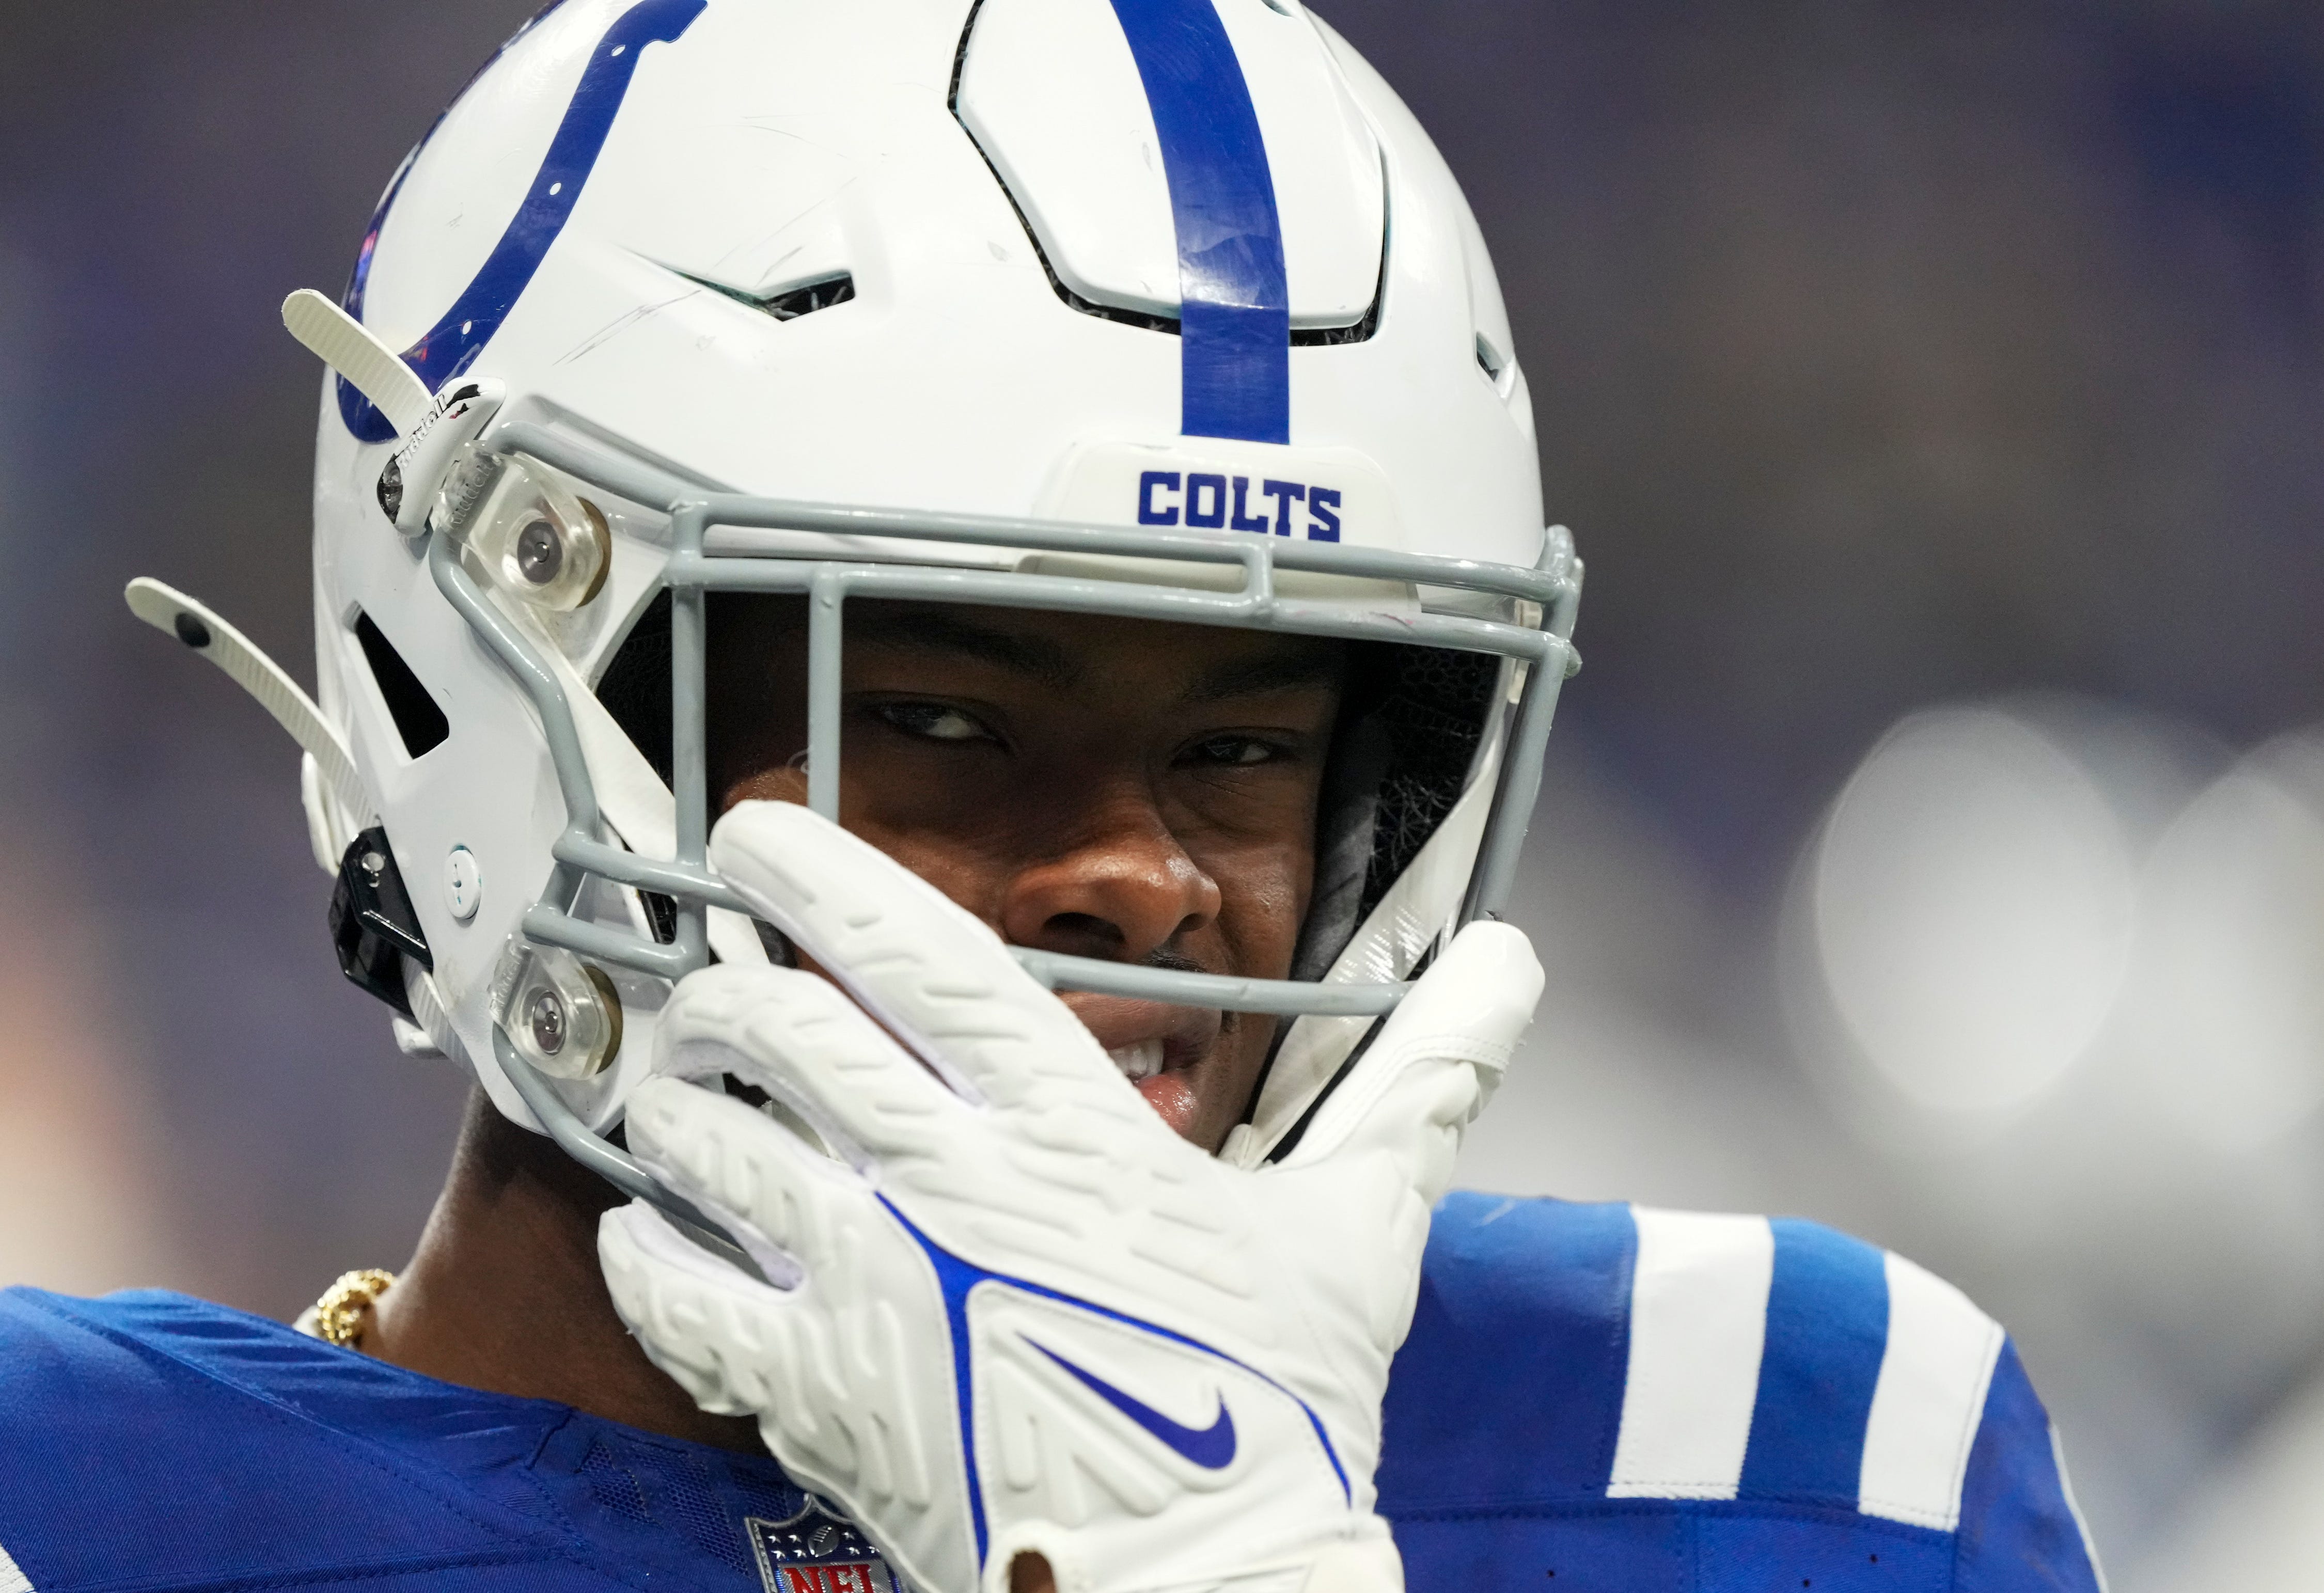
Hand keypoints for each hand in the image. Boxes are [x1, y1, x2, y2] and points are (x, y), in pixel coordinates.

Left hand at [598, 802, 1541, 1592]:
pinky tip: (650, 1230)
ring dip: (673, 1100)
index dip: (819, 872)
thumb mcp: (1360, 1226)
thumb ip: (1417, 1080)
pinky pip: (676, 1294)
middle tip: (717, 987)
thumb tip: (1514, 964)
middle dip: (723, 986)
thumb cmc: (1278, 1404)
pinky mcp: (817, 1388)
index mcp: (1067, 1122)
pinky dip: (644, 1248)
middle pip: (777, 1027)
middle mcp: (949, 1179)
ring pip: (705, 1140)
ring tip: (680, 1092)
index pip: (915, 950)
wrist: (1202, 1583)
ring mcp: (870, 1282)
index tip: (753, 831)